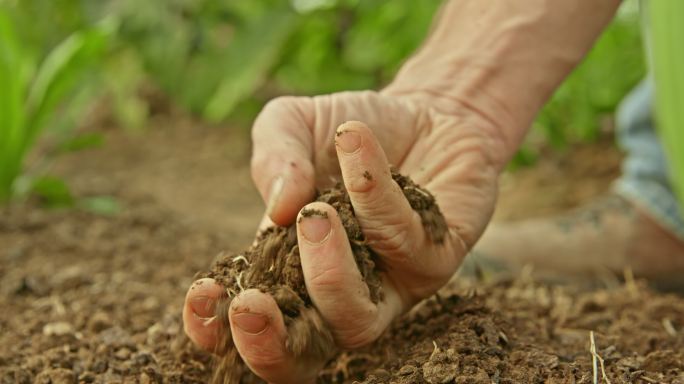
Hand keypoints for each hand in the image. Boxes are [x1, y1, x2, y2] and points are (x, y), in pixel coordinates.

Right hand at [183, 90, 505, 382]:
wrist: (426, 109)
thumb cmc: (351, 129)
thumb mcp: (293, 125)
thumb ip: (273, 157)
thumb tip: (280, 208)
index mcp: (289, 268)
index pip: (248, 326)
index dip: (216, 331)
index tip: (202, 294)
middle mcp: (339, 290)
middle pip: (301, 356)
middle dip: (268, 343)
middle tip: (247, 305)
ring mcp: (389, 284)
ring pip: (357, 319)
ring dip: (328, 273)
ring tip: (314, 215)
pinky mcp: (437, 260)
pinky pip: (404, 243)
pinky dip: (373, 192)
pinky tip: (354, 140)